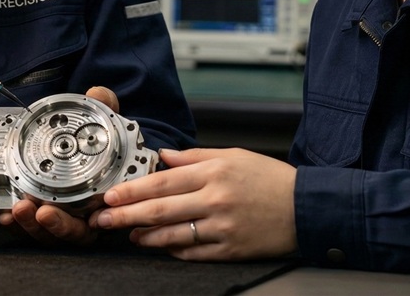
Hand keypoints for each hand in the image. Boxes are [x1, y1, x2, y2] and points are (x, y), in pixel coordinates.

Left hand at [0, 85, 119, 244]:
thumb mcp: (104, 117)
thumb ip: (105, 105)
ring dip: (32, 226)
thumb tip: (97, 94)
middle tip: (42, 212)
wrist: (81, 142)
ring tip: (19, 208)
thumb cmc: (96, 139)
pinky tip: (6, 214)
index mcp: (106, 198)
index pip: (100, 220)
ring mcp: (63, 217)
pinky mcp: (40, 216)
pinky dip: (17, 225)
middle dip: (56, 226)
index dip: (88, 220)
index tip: (79, 214)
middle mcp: (87, 214)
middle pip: (73, 233)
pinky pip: (28, 229)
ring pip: (49, 234)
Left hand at [91, 147, 297, 260]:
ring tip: (128, 233)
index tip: (111, 195)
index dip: (132, 190)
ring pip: (172, 234)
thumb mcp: (233, 155)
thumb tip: (164, 156)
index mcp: (214, 173)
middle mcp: (215, 200)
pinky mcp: (230, 250)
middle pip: (160, 210)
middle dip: (126, 215)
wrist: (305, 208)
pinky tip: (159, 245)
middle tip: (104, 219)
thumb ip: (195, 156)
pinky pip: (193, 252)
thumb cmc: (270, 179)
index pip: (162, 182)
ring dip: (145, 235)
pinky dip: (173, 250)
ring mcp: (222, 228)